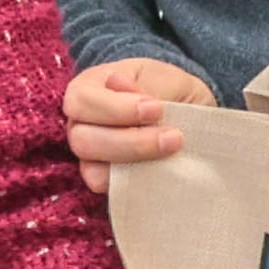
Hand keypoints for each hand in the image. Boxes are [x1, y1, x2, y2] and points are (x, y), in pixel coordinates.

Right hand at [64, 58, 213, 193]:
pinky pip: (109, 189)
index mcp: (88, 89)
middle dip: (130, 141)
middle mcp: (79, 124)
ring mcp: (90, 155)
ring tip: (173, 150)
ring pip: (93, 170)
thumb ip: (144, 84)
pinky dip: (136, 183)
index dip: (115, 108)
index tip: (156, 108)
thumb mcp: (164, 78)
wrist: (188, 114)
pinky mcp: (107, 180)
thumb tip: (118, 82)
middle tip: (173, 136)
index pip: (81, 101)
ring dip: (135, 162)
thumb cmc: (170, 91)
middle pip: (82, 140)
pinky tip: (161, 168)